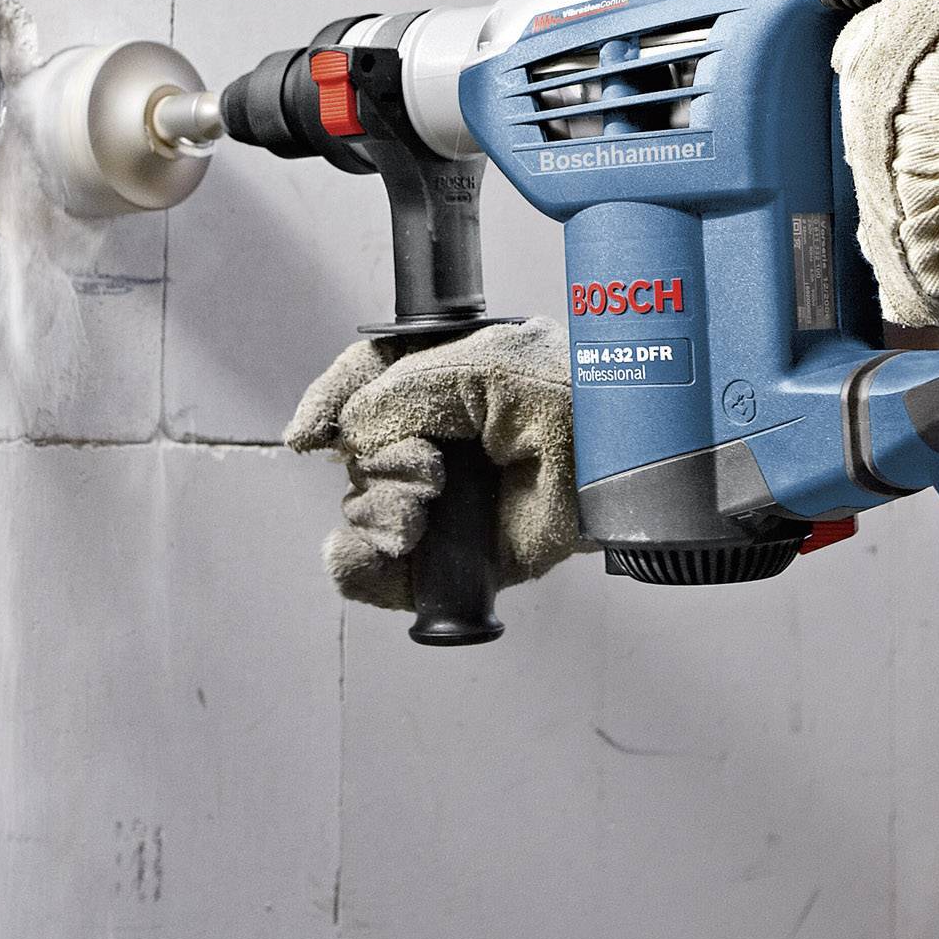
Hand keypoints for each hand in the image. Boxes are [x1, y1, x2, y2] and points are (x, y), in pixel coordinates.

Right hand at [285, 319, 580, 610]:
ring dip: (381, 508)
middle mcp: (436, 442)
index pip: (362, 384)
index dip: (328, 404)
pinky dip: (361, 562)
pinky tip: (400, 546)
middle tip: (428, 468)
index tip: (310, 434)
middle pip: (355, 452)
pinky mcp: (448, 558)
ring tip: (430, 505)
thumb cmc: (579, 404)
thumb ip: (408, 389)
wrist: (629, 477)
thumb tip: (352, 432)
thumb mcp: (487, 368)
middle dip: (376, 460)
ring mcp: (440, 503)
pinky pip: (366, 570)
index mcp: (443, 382)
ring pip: (358, 509)